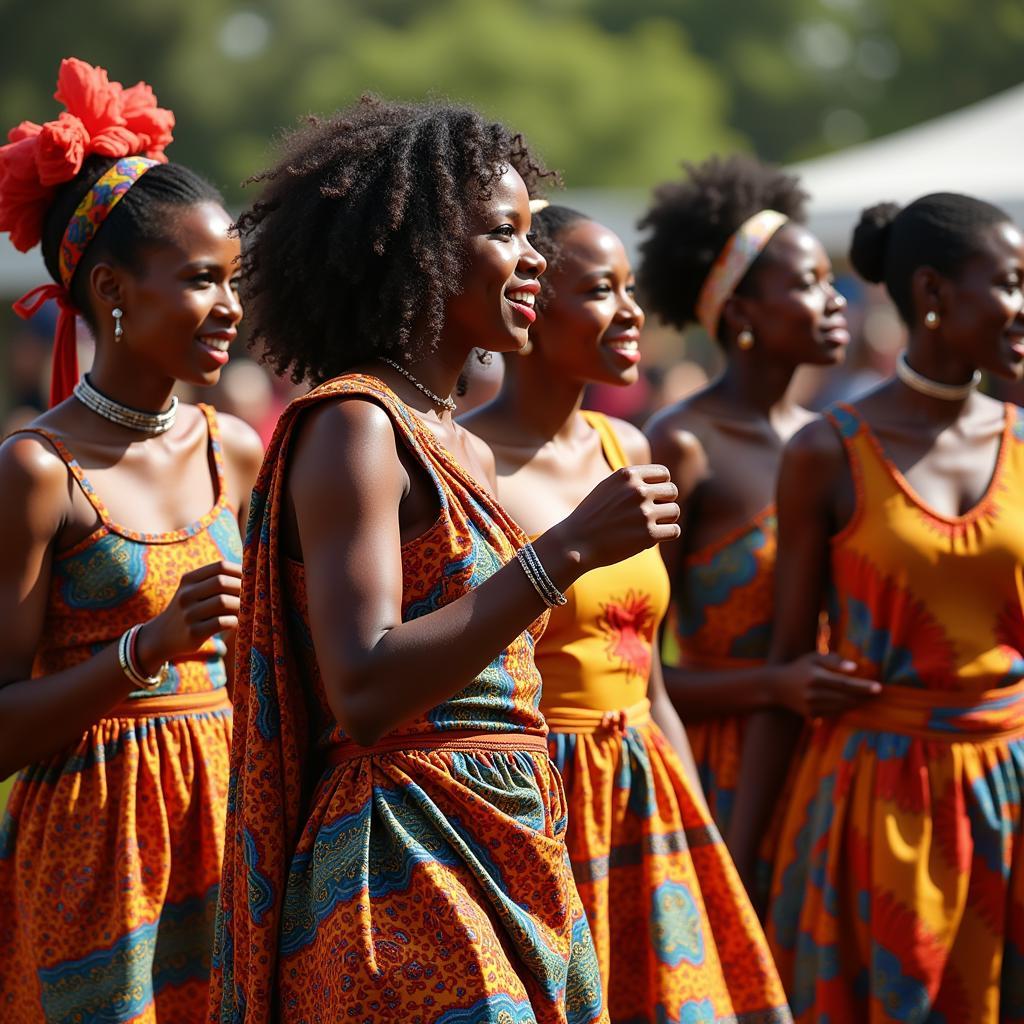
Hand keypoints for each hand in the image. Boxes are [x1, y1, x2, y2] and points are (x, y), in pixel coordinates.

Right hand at [135, 561, 241, 673]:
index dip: (240, 570)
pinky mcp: (194, 632)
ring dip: (239, 605)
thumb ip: (215, 581)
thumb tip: (251, 574)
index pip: (220, 566)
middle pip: (222, 582)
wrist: (162, 636)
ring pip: (223, 602)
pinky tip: (235, 622)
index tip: (251, 578)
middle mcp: (186, 595)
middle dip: (241, 587)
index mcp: (188, 580)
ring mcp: (188, 614)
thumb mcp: (194, 591)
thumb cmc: (189, 610)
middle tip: (251, 595)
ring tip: (245, 609)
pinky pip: (221, 622)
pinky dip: (234, 621)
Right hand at [555, 464, 679, 572]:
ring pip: (674, 511)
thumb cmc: (592, 516)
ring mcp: (644, 513)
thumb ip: (631, 481)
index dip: (660, 486)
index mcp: (627, 475)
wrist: (576, 542)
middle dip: (664, 502)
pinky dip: (667, 534)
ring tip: (649, 526)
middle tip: (650, 514)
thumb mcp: (607, 487)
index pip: (664, 474)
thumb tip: (661, 480)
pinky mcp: (648, 535)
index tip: (651, 498)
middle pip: (672, 491)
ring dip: (666, 520)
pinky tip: (652, 537)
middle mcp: (637, 491)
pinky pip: (674, 531)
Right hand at [770, 652, 880, 717]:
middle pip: (846, 697)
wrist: (776, 687)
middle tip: (877, 693)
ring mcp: (812, 706)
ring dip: (856, 703)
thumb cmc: (800, 668)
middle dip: (863, 696)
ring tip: (867, 698)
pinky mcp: (811, 715)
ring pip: (842, 707)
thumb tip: (854, 668)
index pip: (844, 684)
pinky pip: (834, 713)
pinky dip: (845, 708)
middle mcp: (813, 693)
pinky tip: (852, 702)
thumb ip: (834, 660)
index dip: (862, 687)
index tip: (878, 687)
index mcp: (815, 677)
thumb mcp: (814, 658)